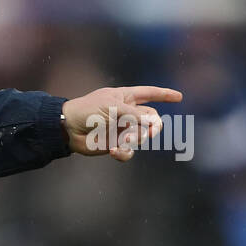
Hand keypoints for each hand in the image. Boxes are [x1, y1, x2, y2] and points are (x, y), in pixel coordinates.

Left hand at [62, 86, 183, 160]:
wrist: (68, 129)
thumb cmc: (87, 111)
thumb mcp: (113, 107)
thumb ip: (135, 114)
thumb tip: (154, 122)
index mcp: (125, 98)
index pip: (149, 93)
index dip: (164, 94)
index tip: (178, 96)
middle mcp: (126, 114)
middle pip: (152, 119)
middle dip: (154, 126)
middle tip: (149, 132)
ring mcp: (121, 130)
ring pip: (142, 137)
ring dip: (137, 140)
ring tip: (123, 141)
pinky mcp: (115, 145)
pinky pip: (128, 152)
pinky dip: (124, 152)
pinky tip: (114, 150)